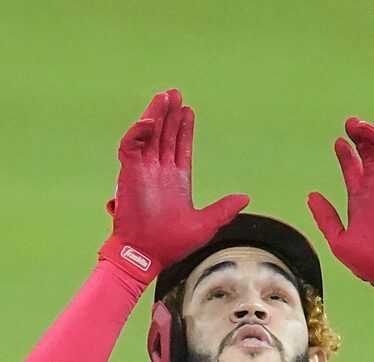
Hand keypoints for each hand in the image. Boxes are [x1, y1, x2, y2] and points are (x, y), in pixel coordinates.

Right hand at [102, 89, 248, 284]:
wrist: (146, 256)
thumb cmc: (171, 245)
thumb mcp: (205, 225)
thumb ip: (223, 209)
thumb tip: (245, 198)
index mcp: (175, 181)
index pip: (180, 147)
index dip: (184, 128)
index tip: (188, 110)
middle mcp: (158, 173)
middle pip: (164, 135)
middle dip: (170, 115)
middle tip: (175, 94)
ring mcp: (143, 171)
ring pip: (148, 135)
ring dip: (156, 115)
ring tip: (165, 97)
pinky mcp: (128, 173)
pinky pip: (131, 146)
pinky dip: (139, 131)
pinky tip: (151, 120)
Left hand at [307, 117, 373, 301]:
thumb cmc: (368, 264)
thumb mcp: (339, 240)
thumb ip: (325, 217)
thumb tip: (311, 195)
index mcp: (360, 200)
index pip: (352, 169)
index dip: (346, 154)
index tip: (338, 141)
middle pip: (369, 155)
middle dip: (361, 137)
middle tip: (351, 123)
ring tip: (363, 129)